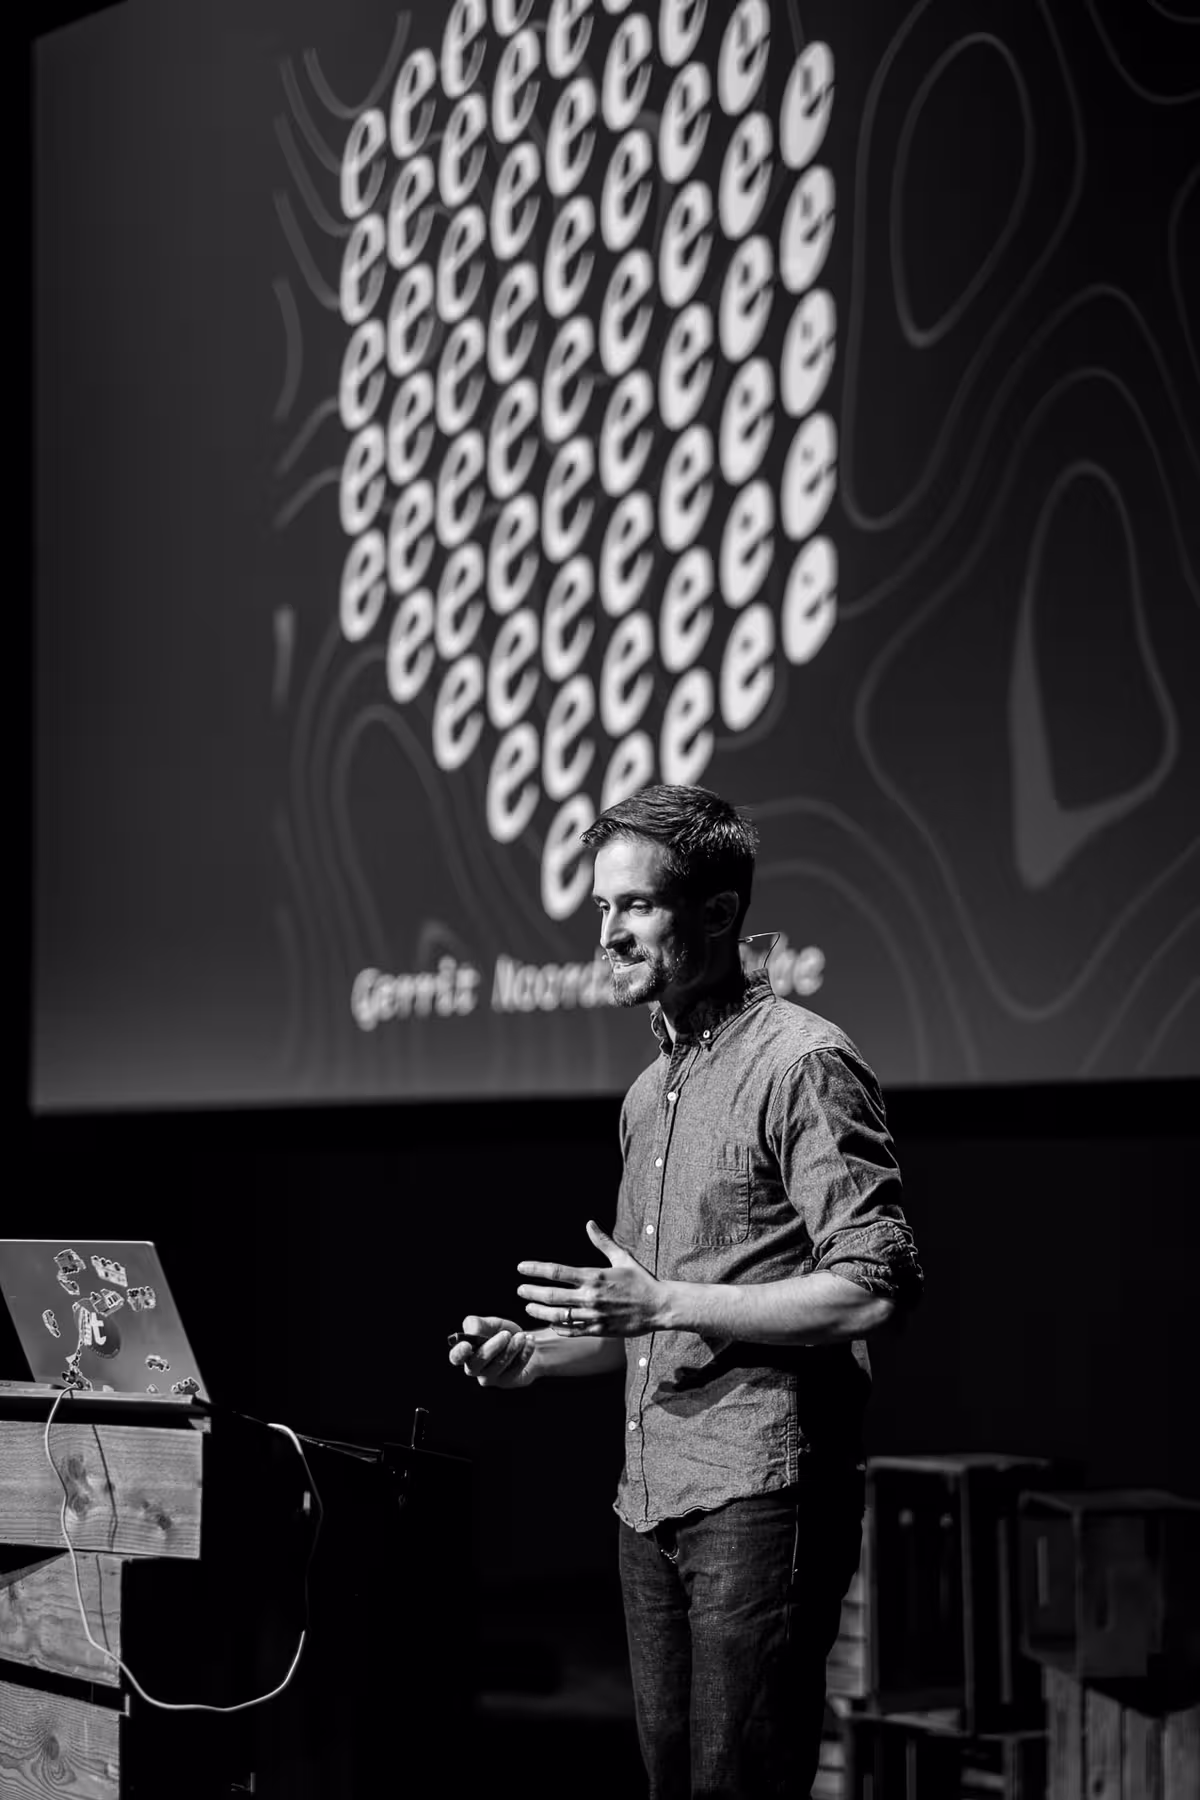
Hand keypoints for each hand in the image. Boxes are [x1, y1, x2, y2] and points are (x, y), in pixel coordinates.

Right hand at [448, 1315, 538, 1388]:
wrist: (525, 1342)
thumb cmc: (503, 1333)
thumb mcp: (491, 1323)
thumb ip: (478, 1324)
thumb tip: (472, 1330)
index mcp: (466, 1352)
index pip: (456, 1357)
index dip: (458, 1353)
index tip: (466, 1345)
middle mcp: (475, 1368)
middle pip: (477, 1363)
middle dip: (493, 1348)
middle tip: (506, 1334)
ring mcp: (490, 1378)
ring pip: (498, 1366)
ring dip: (512, 1348)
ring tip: (522, 1336)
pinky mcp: (507, 1381)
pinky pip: (515, 1369)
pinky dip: (524, 1353)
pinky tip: (529, 1341)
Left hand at [517, 1221, 666, 1337]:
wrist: (659, 1306)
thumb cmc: (641, 1280)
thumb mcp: (622, 1257)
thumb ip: (602, 1242)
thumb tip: (589, 1223)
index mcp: (594, 1276)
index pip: (557, 1271)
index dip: (535, 1269)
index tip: (521, 1268)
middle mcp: (591, 1296)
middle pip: (552, 1296)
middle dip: (532, 1293)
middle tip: (519, 1290)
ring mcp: (594, 1315)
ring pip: (559, 1315)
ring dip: (540, 1312)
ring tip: (528, 1308)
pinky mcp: (600, 1330)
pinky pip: (573, 1330)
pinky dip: (559, 1327)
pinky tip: (550, 1324)